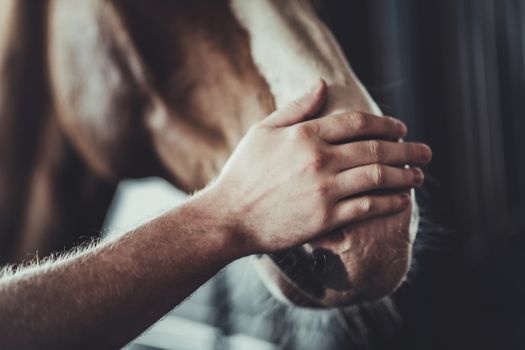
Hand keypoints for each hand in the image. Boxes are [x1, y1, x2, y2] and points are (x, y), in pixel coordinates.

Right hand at [205, 79, 430, 253]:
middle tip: (426, 151)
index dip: (385, 123)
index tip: (401, 128)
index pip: (356, 122)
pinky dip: (389, 202)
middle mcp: (318, 159)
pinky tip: (402, 200)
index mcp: (305, 135)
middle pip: (375, 149)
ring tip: (419, 175)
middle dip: (407, 149)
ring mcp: (324, 190)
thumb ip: (295, 108)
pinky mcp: (325, 219)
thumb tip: (322, 85)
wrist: (229, 217)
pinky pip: (367, 207)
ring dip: (405, 175)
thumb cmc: (244, 173)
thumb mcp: (263, 131)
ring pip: (377, 177)